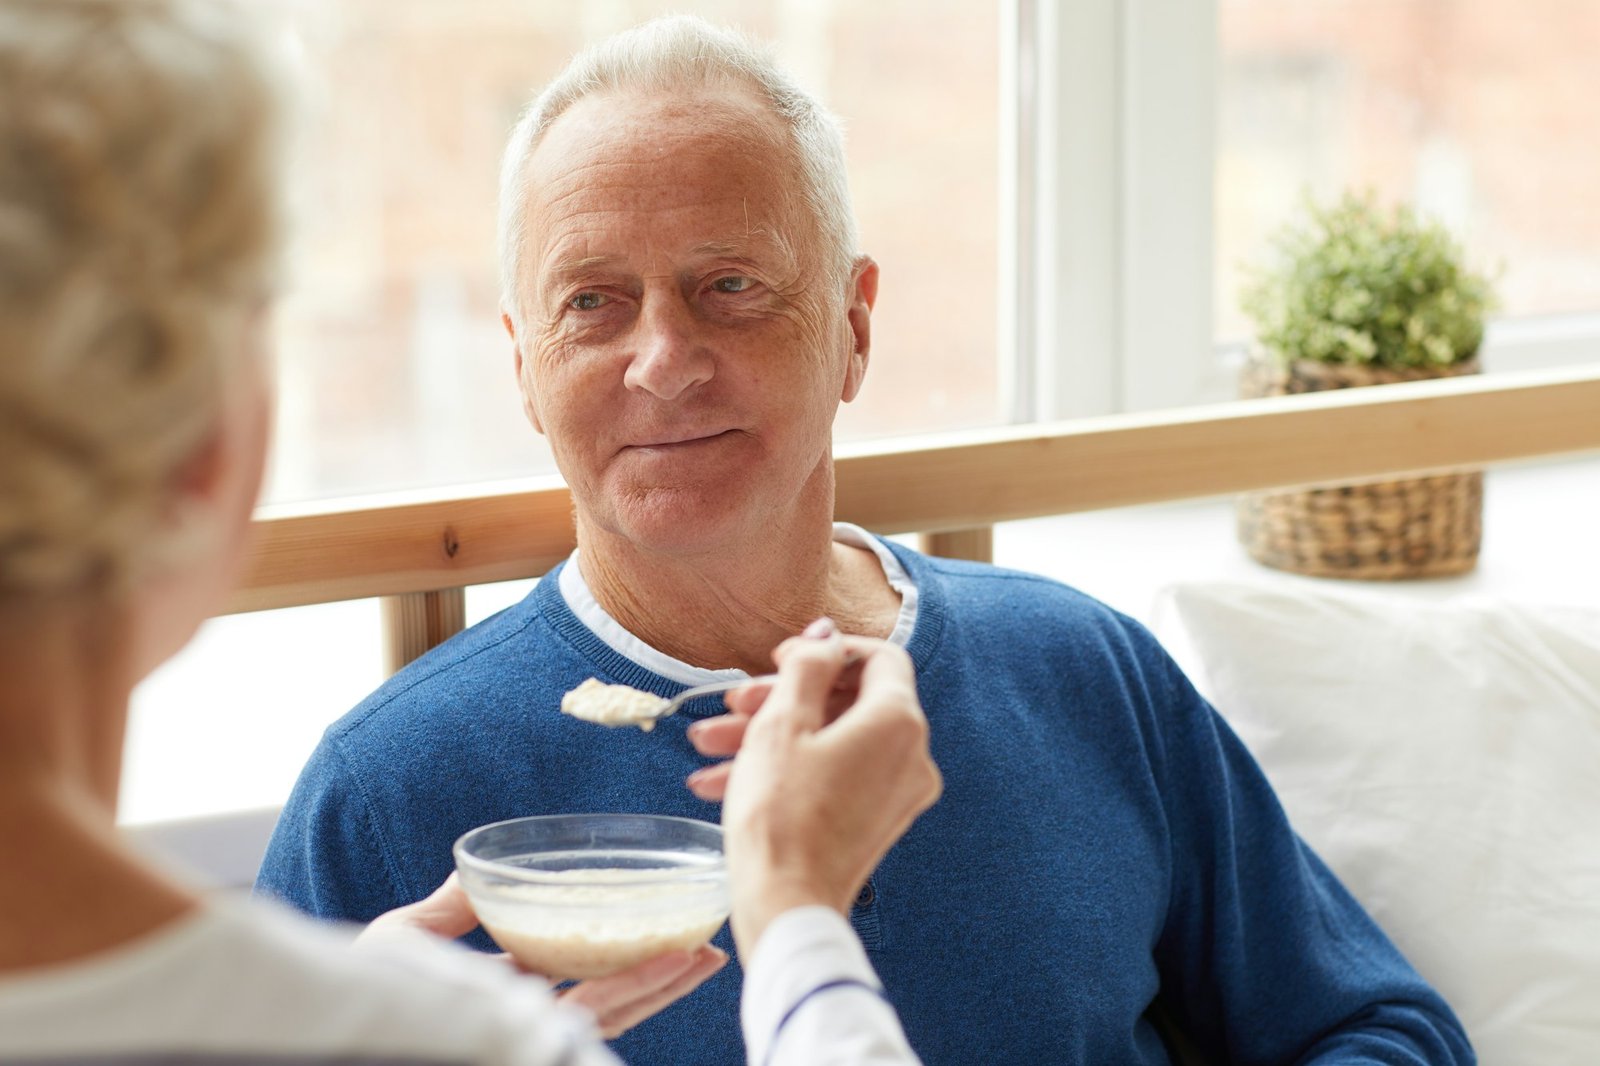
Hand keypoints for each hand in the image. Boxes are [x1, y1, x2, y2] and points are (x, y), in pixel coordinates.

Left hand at [357, 873, 726, 1037]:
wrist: (333, 1029)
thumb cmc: (357, 995)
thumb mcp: (401, 941)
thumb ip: (445, 911)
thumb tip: (472, 872)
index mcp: (495, 997)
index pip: (566, 972)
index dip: (613, 953)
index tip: (651, 928)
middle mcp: (519, 1020)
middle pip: (605, 991)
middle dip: (658, 972)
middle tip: (707, 943)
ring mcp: (529, 1035)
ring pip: (615, 1004)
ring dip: (665, 980)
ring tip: (709, 954)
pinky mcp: (535, 1042)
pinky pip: (598, 1011)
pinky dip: (642, 989)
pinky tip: (674, 965)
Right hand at [692, 620, 942, 956]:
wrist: (786, 906)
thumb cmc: (781, 814)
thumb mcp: (782, 722)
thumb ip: (809, 664)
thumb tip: (826, 634)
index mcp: (899, 722)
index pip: (878, 657)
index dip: (826, 649)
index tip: (779, 659)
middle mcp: (911, 756)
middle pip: (847, 701)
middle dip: (781, 698)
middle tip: (731, 705)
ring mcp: (897, 794)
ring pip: (832, 741)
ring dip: (770, 736)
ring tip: (709, 746)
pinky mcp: (876, 823)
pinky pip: (834, 776)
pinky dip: (788, 770)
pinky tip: (724, 780)